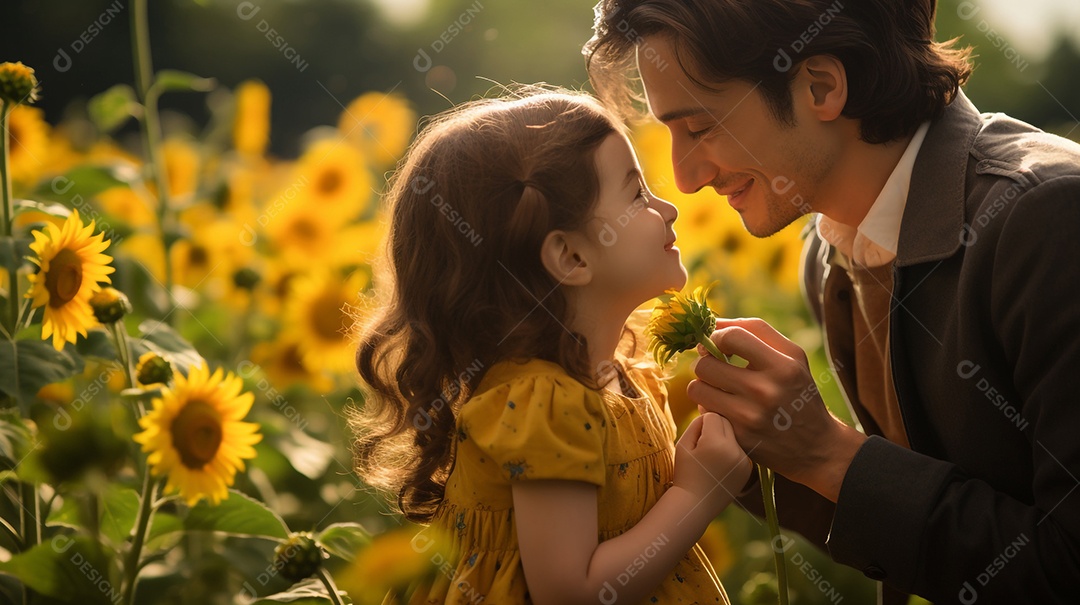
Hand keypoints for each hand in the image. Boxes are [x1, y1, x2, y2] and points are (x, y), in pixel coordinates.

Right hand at [673, 412, 752, 509]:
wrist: (695, 504)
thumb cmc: (685, 473)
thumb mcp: (683, 444)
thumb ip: (697, 423)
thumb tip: (712, 407)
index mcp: (716, 442)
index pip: (713, 415)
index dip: (702, 423)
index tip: (696, 437)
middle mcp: (735, 450)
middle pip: (727, 422)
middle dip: (715, 427)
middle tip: (703, 445)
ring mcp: (744, 460)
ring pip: (735, 434)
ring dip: (725, 438)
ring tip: (712, 456)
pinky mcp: (749, 468)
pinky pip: (741, 448)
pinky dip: (732, 451)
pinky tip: (721, 464)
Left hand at [687, 318, 865, 501]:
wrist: (817, 447)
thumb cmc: (799, 392)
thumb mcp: (793, 357)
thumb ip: (757, 332)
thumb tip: (714, 321)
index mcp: (783, 366)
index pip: (732, 337)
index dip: (716, 336)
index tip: (717, 342)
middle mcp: (765, 391)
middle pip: (706, 364)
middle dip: (705, 361)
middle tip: (715, 365)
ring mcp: (749, 417)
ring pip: (697, 388)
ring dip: (703, 385)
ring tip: (717, 386)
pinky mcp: (737, 437)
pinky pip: (703, 412)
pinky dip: (709, 407)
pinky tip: (725, 407)